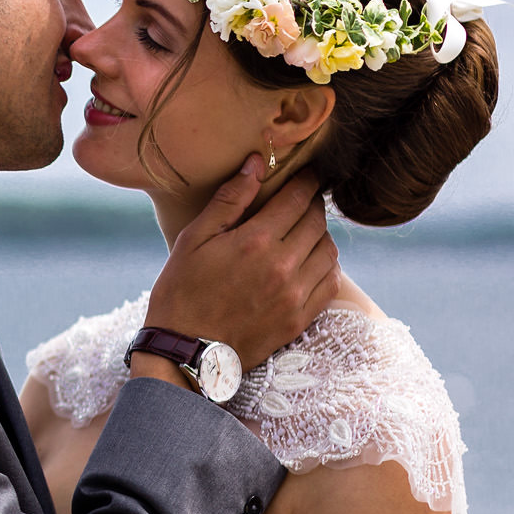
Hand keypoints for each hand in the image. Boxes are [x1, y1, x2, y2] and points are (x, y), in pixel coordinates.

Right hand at [146, 158, 341, 370]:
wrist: (185, 350)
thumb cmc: (182, 290)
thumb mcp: (194, 239)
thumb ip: (229, 199)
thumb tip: (256, 163)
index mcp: (256, 241)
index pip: (297, 199)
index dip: (307, 181)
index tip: (310, 174)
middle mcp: (282, 266)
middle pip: (317, 222)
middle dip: (312, 206)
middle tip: (302, 202)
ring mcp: (294, 294)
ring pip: (329, 251)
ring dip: (320, 236)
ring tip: (305, 232)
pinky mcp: (299, 318)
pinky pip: (331, 283)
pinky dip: (327, 266)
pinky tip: (311, 262)